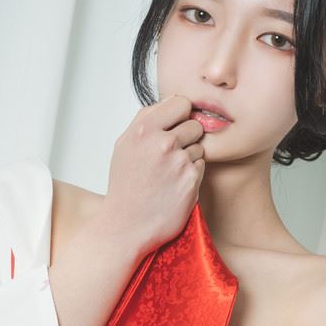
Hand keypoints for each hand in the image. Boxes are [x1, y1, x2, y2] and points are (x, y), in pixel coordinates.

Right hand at [100, 94, 206, 256]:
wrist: (126, 225)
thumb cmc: (126, 186)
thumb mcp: (125, 145)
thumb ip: (147, 119)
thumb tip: (173, 101)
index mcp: (144, 129)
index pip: (181, 102)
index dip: (180, 115)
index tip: (174, 128)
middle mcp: (163, 143)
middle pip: (195, 125)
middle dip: (187, 137)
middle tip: (169, 156)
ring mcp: (179, 162)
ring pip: (199, 147)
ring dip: (189, 158)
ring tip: (169, 174)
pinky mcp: (191, 181)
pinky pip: (201, 166)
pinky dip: (192, 175)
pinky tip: (175, 186)